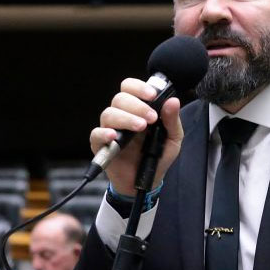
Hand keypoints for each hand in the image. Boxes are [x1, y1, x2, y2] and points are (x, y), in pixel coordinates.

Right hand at [90, 77, 183, 195]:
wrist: (146, 181)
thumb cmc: (157, 156)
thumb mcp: (172, 138)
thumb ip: (172, 120)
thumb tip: (173, 101)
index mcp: (137, 109)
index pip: (130, 88)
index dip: (139, 87)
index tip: (152, 96)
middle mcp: (122, 115)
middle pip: (120, 98)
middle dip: (137, 105)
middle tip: (151, 118)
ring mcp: (110, 130)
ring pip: (109, 113)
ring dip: (125, 118)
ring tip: (140, 127)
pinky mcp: (100, 145)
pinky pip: (96, 134)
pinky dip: (104, 133)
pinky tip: (114, 136)